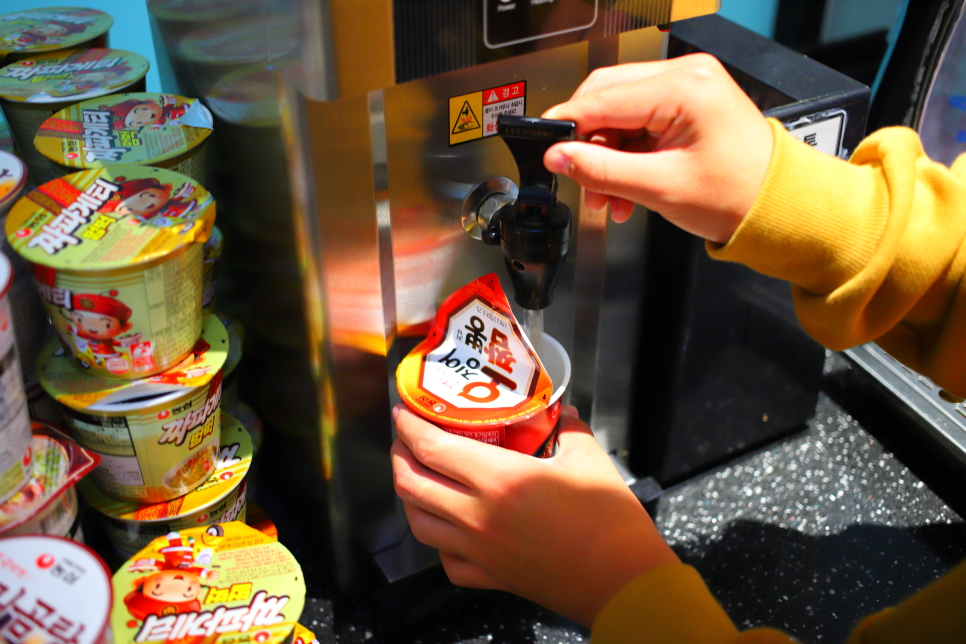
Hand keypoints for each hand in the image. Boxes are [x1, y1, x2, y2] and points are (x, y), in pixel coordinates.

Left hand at [391, 405, 678, 626]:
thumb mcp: (589, 459)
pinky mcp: (490, 578)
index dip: (409, 426)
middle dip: (400, 456)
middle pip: (412, 484)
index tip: (404, 412)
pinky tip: (448, 526)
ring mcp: (479, 552)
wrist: (623, 583)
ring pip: (419, 523)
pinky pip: (446, 559)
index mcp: (500, 480)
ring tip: (417, 475)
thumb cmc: (610, 521)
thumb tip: (558, 410)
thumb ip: (567, 428)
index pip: (431, 447)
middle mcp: (478, 516)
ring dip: (410, 495)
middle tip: (406, 438)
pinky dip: (437, 540)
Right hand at [542, 53, 772, 243]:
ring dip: (606, 157)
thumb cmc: (739, 194)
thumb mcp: (660, 187)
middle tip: (580, 179)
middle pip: (607, 99)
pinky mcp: (685, 104)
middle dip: (589, 145)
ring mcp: (687, 87)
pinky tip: (625, 189)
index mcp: (684, 87)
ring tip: (608, 197)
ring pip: (619, 114)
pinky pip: (638, 123)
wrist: (776, 207)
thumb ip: (602, 170)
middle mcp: (686, 76)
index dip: (568, 126)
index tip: (545, 149)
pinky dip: (625, 156)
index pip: (603, 99)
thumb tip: (559, 157)